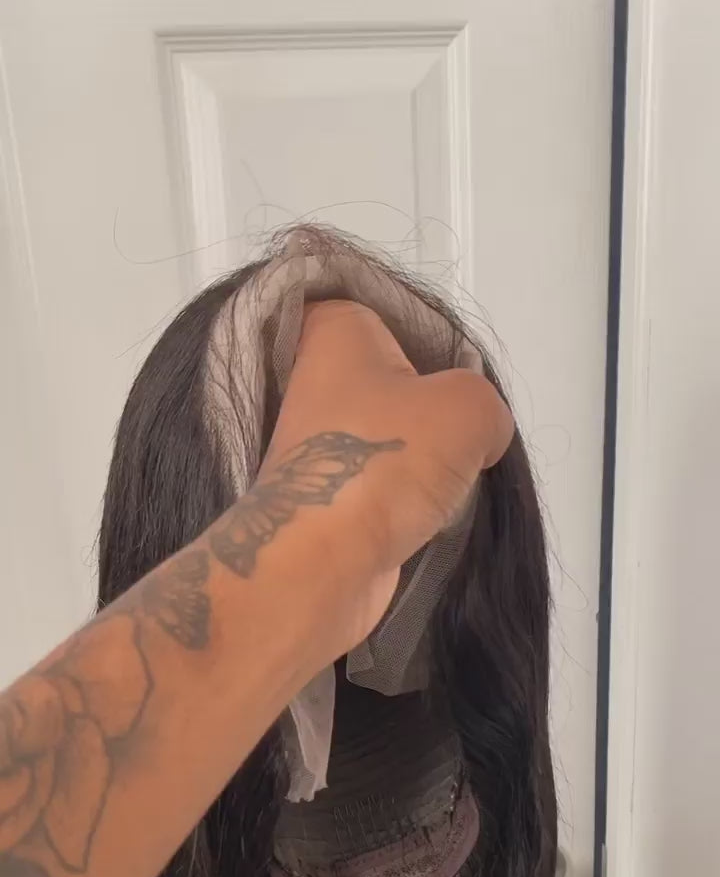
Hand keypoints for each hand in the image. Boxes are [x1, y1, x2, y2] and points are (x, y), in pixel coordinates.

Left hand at [258, 299, 514, 654]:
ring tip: (447, 478)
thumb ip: (487, 406)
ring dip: (422, 460)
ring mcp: (313, 443)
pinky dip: (403, 499)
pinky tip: (424, 513)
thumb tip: (479, 439)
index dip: (432, 342)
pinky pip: (380, 484)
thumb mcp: (469, 408)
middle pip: (397, 381)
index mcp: (332, 331)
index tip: (457, 375)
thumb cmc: (383, 461)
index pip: (391, 314)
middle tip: (462, 429)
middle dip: (433, 409)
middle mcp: (313, 381)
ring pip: (391, 438)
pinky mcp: (321, 497)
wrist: (321, 562)